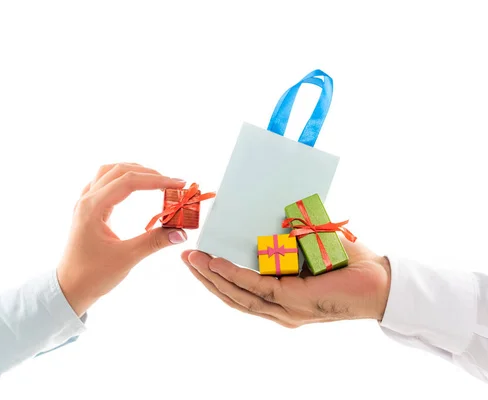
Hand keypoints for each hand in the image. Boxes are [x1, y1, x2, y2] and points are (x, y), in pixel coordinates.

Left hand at [57, 163, 187, 314]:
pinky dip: (123, 180)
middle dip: (148, 174)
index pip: (128, 181)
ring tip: (156, 180)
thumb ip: (154, 242)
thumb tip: (180, 232)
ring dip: (134, 171)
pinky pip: (104, 183)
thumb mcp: (126, 258)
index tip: (178, 184)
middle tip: (172, 184)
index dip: (156, 180)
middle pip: (119, 171)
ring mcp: (86, 203)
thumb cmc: (92, 275)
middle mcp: (87, 200)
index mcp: (92, 207)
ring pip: (110, 172)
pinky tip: (135, 187)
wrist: (69, 288)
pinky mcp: (88, 210)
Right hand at [181, 239, 390, 327]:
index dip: (215, 278)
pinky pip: (256, 287)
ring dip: (211, 277)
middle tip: (184, 257)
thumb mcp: (308, 246)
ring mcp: (285, 309)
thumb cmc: (347, 263)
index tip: (197, 259)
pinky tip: (216, 263)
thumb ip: (285, 239)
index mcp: (282, 299)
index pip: (241, 292)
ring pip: (238, 296)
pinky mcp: (293, 302)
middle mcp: (280, 309)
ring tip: (191, 259)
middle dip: (205, 278)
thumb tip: (265, 216)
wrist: (381, 279)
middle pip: (232, 297)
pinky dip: (233, 275)